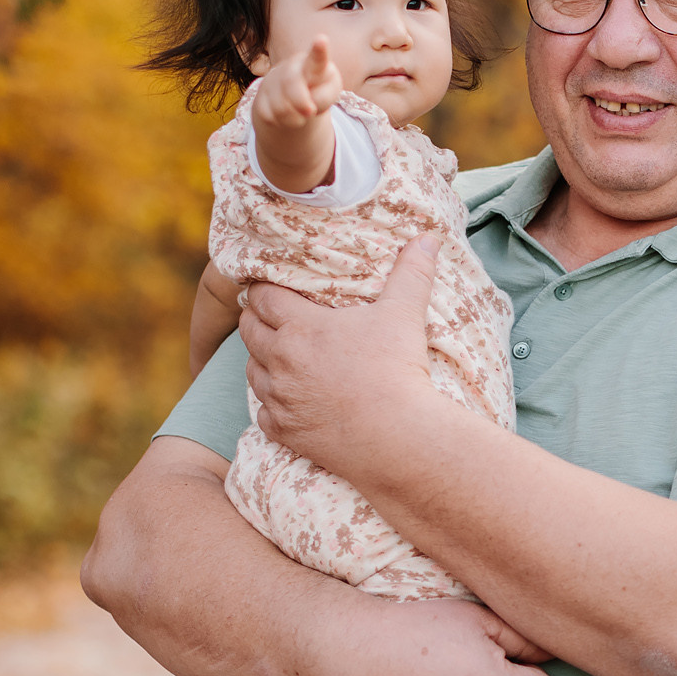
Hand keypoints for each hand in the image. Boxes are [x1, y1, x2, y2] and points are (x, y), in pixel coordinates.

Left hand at [240, 233, 444, 475]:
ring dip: (262, 361)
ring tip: (279, 358)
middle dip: (257, 321)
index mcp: (302, 327)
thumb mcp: (404, 315)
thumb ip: (411, 273)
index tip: (270, 288)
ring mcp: (281, 398)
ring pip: (252, 372)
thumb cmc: (397, 371)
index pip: (263, 298)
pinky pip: (263, 414)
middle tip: (271, 318)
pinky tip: (287, 402)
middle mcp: (282, 360)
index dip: (264, 290)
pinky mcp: (286, 431)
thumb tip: (427, 238)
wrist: (397, 437)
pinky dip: (271, 406)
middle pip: (249, 331)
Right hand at [254, 36, 342, 130]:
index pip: (316, 58)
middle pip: (292, 83)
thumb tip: (307, 108)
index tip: (322, 40)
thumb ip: (323, 98)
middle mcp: (291, 67)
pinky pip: (270, 116)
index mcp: (313, 64)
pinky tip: (285, 114)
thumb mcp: (328, 93)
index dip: (319, 51)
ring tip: (301, 113)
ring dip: (295, 118)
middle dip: (302, 102)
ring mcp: (273, 81)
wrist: (293, 99)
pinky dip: (281, 122)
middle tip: (310, 112)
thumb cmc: (318, 91)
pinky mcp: (260, 98)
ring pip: (281, 106)